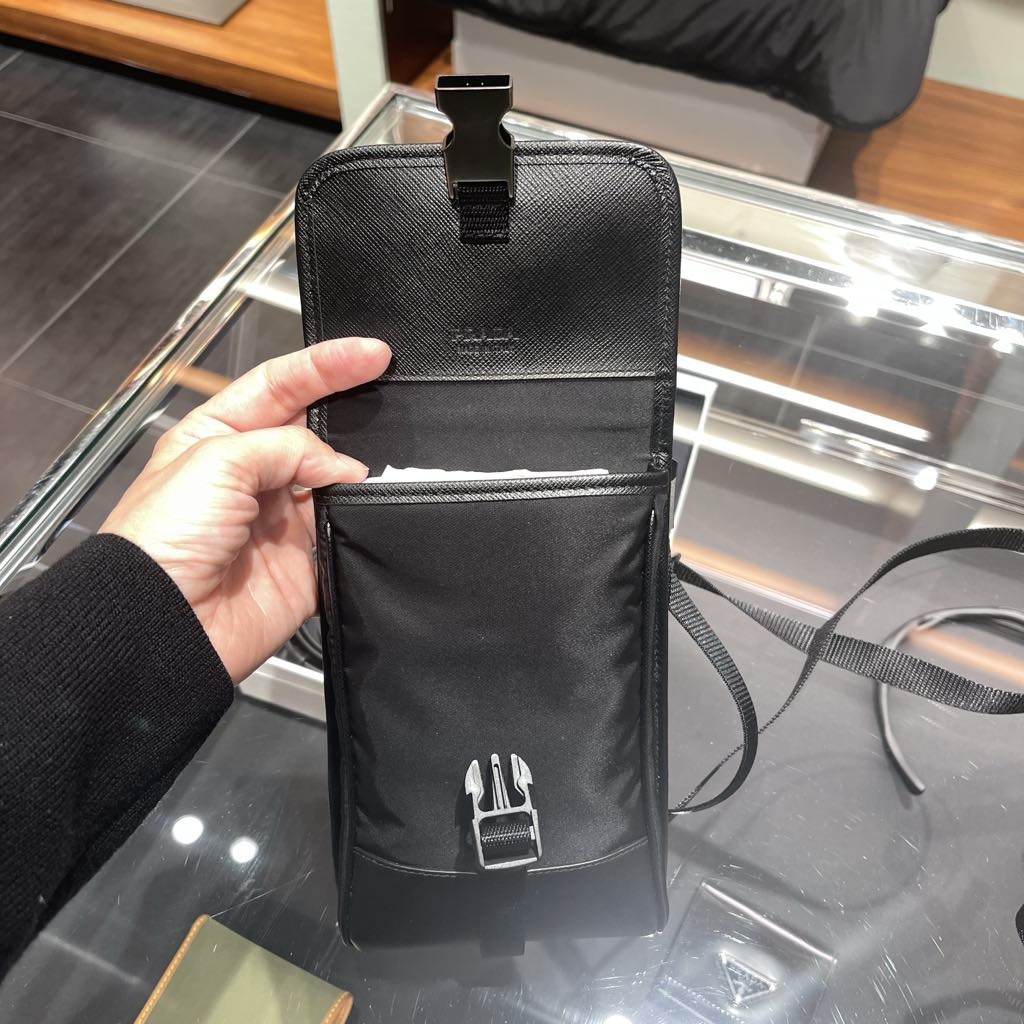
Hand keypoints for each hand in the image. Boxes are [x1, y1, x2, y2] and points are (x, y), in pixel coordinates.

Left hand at [101, 337, 391, 680]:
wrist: (163, 624)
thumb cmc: (161, 541)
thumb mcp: (216, 461)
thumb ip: (286, 447)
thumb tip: (340, 465)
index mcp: (216, 437)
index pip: (280, 386)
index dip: (326, 366)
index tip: (371, 354)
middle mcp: (250, 474)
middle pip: (313, 429)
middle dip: (348, 413)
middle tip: (386, 393)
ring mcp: (278, 519)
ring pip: (335, 481)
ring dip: (354, 474)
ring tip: (360, 473)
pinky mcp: (302, 562)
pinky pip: (345, 533)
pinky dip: (359, 522)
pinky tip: (362, 510)